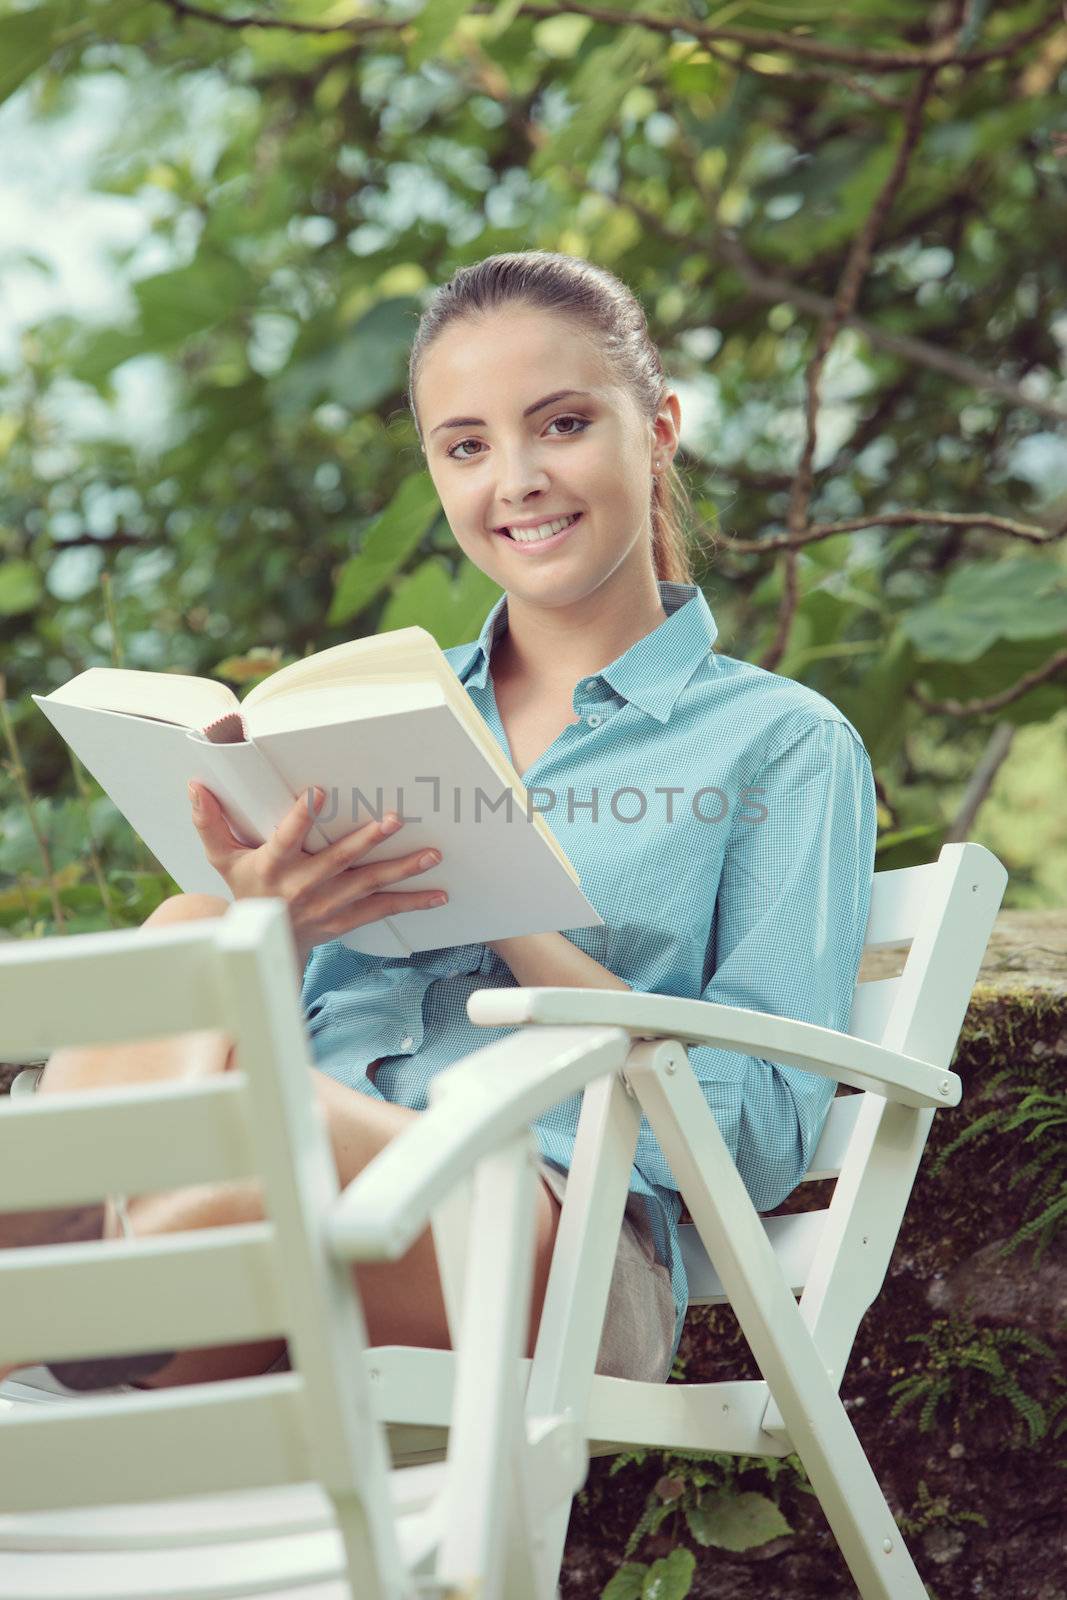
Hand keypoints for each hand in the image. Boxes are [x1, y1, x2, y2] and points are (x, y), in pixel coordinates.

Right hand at [188, 783, 447, 967]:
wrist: (265, 942)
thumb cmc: (247, 889)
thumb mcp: (222, 858)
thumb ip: (210, 822)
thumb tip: (195, 784)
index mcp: (273, 867)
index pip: (286, 839)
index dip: (301, 818)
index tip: (319, 794)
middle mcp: (304, 886)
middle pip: (338, 861)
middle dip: (367, 840)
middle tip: (394, 820)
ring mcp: (329, 904)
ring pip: (368, 884)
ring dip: (402, 869)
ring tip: (431, 854)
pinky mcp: (347, 918)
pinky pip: (383, 909)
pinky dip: (412, 902)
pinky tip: (439, 892)